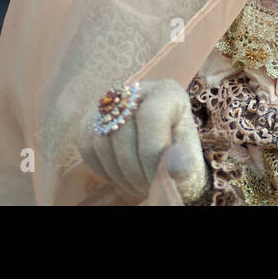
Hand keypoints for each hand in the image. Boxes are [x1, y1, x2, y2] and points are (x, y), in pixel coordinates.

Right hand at [80, 79, 206, 202]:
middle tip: (146, 188)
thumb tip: (176, 165)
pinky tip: (121, 176)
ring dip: (118, 173)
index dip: (150, 152)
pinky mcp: (92, 118)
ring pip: (101, 140)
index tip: (156, 179)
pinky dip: (102, 168)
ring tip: (136, 185)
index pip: (151, 116)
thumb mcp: (190, 162)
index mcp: (168, 93)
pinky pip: (87, 146)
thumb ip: (185, 163)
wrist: (163, 157)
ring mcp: (111, 103)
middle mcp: (138, 90)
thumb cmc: (180, 160)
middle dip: (133, 169)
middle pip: (122, 130)